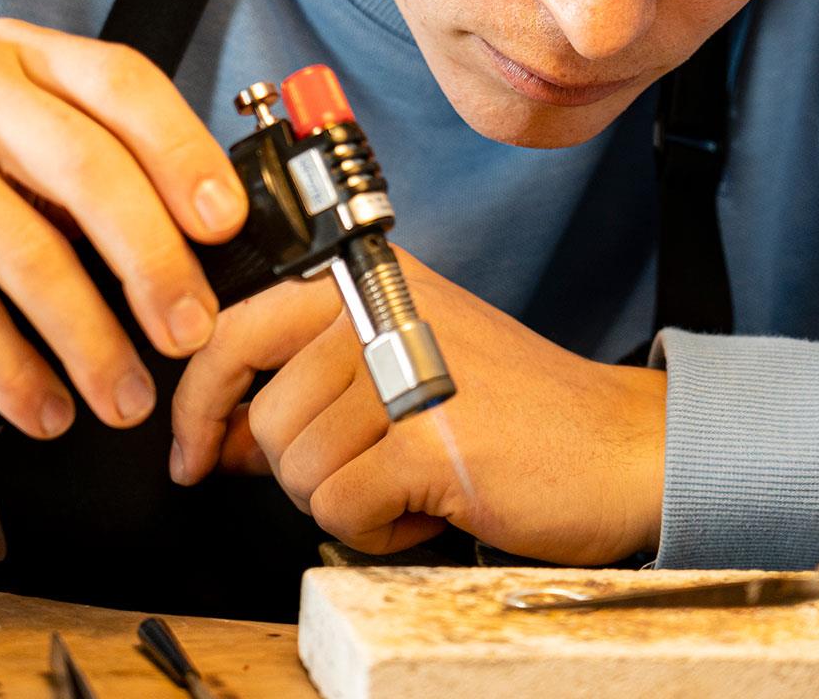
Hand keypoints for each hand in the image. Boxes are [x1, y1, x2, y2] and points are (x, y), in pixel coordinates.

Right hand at [0, 19, 248, 438]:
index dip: (185, 155)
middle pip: (88, 169)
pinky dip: (13, 370)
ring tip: (123, 397)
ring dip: (90, 340)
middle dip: (154, 263)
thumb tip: (192, 246)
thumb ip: (69, 168)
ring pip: (28, 250)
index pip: (122, 84)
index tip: (226, 226)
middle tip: (189, 332)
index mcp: (7, 54)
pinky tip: (43, 407)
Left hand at [169, 247, 666, 562]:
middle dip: (300, 472)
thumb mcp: (406, 370)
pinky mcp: (427, 441)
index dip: (200, 400)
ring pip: (295, 469)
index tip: (196, 448)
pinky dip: (377, 532)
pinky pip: (339, 509)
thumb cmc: (519, 412)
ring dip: (344, 502)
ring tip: (410, 486)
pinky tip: (425, 511)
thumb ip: (311, 390)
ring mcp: (405, 373)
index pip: (237, 327)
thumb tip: (217, 433)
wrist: (622, 444)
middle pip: (265, 419)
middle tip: (364, 475)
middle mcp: (382, 313)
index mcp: (371, 286)